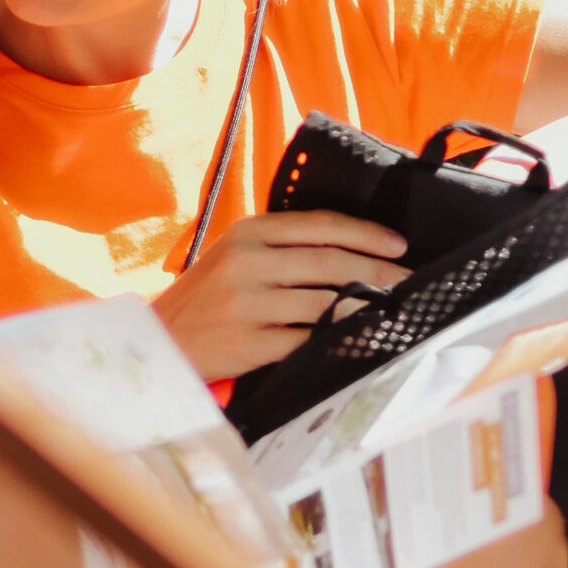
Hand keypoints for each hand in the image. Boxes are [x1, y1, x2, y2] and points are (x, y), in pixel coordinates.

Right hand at [154, 209, 407, 382]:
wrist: (158, 341)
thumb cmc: (204, 299)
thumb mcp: (232, 256)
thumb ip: (279, 247)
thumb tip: (348, 251)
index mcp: (247, 233)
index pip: (319, 225)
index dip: (365, 233)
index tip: (398, 244)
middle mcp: (245, 262)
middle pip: (330, 263)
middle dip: (380, 272)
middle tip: (409, 280)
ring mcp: (245, 303)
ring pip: (324, 302)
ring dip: (367, 307)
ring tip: (391, 310)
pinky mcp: (247, 342)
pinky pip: (307, 339)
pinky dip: (339, 339)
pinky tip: (359, 339)